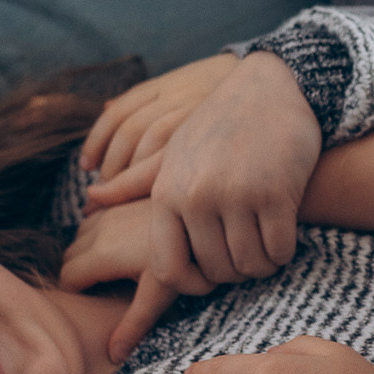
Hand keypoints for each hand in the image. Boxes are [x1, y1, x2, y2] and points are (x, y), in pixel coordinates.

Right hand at [57, 200, 178, 364]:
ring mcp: (111, 208)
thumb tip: (113, 356)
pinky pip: (94, 212)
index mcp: (102, 254)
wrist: (204, 208)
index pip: (68, 278)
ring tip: (109, 270)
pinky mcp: (122, 196)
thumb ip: (134, 323)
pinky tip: (116, 239)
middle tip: (100, 293)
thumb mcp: (161, 292)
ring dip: (85, 250)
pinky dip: (95, 228)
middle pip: (70, 256)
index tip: (91, 305)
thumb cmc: (187, 255)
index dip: (76, 295)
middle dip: (78, 275)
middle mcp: (99, 228)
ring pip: (80, 233)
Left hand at [91, 50, 322, 291]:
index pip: (169, 269)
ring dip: (261, 265)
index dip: (192, 286)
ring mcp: (237, 195)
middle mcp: (197, 196)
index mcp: (167, 192)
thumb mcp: (174, 151)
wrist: (271, 88)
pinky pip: (279, 249)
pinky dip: (283, 252)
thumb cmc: (220, 125)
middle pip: (216, 271)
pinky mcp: (276, 194)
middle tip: (247, 258)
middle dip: (234, 274)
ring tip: (265, 251)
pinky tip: (283, 240)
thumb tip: (91, 199)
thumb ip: (134, 182)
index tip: (208, 281)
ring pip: (249, 265)